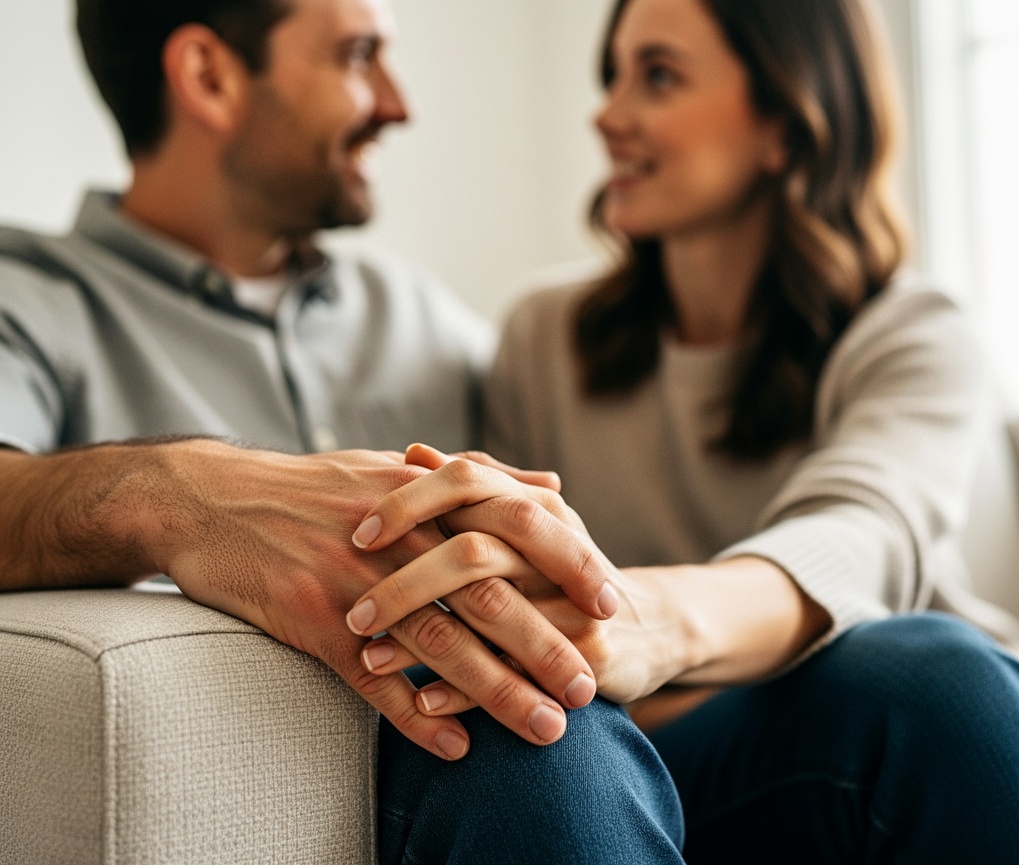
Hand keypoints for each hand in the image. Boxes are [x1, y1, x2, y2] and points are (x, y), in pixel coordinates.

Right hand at [137, 440, 608, 756]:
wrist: (210, 498)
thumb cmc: (311, 485)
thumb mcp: (394, 465)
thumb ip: (476, 478)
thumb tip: (551, 487)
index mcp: (423, 492)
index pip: (511, 525)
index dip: (567, 564)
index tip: (610, 601)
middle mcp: (396, 534)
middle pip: (485, 592)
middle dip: (544, 643)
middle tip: (590, 685)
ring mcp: (353, 578)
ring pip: (437, 642)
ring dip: (495, 691)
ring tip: (545, 727)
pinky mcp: (312, 619)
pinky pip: (371, 679)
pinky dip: (414, 717)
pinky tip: (454, 750)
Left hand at [346, 445, 683, 710]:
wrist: (645, 624)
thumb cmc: (558, 570)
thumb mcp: (524, 519)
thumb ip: (471, 487)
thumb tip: (413, 450)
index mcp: (530, 503)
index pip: (465, 483)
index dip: (407, 503)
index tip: (355, 534)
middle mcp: (552, 541)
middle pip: (471, 551)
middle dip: (406, 583)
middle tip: (356, 613)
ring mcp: (571, 597)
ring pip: (489, 614)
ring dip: (424, 640)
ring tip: (371, 658)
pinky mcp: (586, 649)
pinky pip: (515, 670)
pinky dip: (465, 688)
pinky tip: (421, 700)